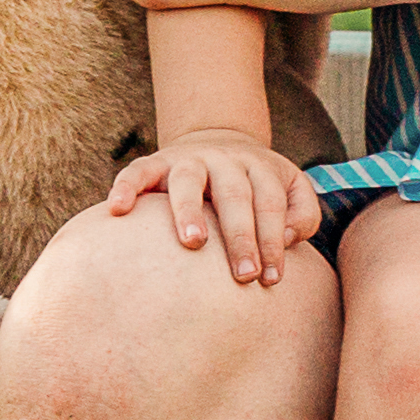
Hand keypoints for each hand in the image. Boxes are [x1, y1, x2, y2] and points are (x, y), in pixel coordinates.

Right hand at [105, 129, 320, 286]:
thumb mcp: (291, 188)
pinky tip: (117, 209)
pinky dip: (125, 187)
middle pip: (234, 195)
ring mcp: (188, 159)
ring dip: (189, 210)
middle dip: (240, 236)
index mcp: (259, 167)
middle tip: (244, 274)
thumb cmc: (258, 183)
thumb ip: (302, 214)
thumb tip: (287, 240)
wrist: (218, 140)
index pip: (270, 204)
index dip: (273, 240)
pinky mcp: (156, 162)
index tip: (271, 278)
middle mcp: (224, 160)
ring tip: (192, 243)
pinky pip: (137, 171)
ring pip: (187, 180)